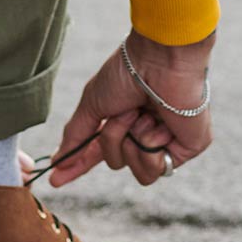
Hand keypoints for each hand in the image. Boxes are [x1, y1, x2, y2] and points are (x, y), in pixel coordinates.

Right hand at [47, 29, 214, 188]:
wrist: (159, 61)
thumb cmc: (126, 73)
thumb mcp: (92, 104)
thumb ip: (76, 135)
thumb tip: (57, 161)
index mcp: (123, 122)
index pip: (98, 152)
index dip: (77, 165)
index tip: (55, 180)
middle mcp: (145, 134)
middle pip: (116, 163)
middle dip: (113, 139)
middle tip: (124, 112)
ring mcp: (167, 143)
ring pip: (139, 173)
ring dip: (132, 143)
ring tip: (142, 116)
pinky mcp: (186, 149)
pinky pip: (158, 169)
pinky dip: (152, 146)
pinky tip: (162, 123)